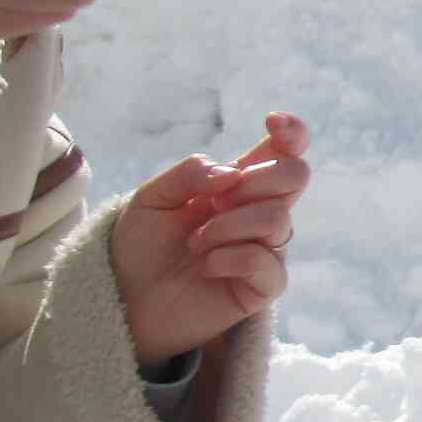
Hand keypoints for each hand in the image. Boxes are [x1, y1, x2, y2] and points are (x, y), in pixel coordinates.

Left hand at [111, 113, 310, 366]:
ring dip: (228, 227)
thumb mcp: (151, 198)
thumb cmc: (140, 245)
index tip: (271, 121)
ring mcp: (266, 248)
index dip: (292, 132)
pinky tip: (208, 266)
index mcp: (241, 184)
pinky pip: (267, 263)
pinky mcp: (263, 286)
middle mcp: (261, 211)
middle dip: (254, 183)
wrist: (125, 299)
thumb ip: (189, 174)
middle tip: (213, 203)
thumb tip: (233, 173)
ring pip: (278, 219)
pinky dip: (231, 258)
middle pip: (296, 175)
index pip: (285, 151)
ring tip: (195, 243)